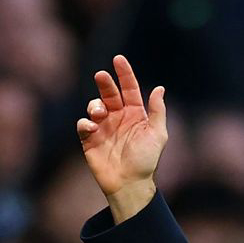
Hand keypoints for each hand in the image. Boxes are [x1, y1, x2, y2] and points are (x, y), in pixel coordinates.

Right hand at [76, 55, 166, 222]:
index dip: (124, 74)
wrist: (130, 183)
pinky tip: (92, 128)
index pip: (129, 89)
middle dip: (105, 83)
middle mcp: (119, 118)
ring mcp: (103, 127)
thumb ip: (157, 111)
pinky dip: (85, 123)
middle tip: (101, 75)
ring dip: (95, 105)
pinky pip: (83, 124)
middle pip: (109, 93)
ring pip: (94, 105)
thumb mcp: (157, 134)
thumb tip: (159, 88)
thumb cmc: (147, 160)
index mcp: (136, 114)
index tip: (118, 59)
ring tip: (100, 114)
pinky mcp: (89, 139)